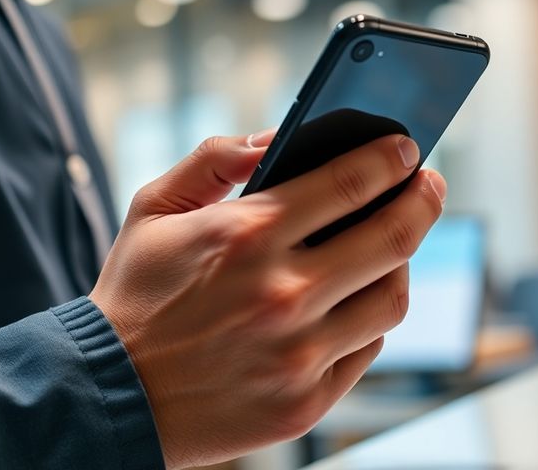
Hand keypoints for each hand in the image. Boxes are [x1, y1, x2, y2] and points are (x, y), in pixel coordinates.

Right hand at [90, 129, 445, 468]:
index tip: (407, 150)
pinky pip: (368, 348)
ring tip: (395, 245)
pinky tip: (359, 299)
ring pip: (392, 297)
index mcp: (246, 235)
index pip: (350, 182)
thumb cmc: (136, 297)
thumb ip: (212, 161)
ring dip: (402, 263)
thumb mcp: (154, 210)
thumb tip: (273, 137)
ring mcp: (299, 353)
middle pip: (393, 236)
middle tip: (430, 185)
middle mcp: (282, 294)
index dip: (392, 159)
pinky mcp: (306, 401)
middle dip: (424, 199)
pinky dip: (370, 318)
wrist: (108, 396)